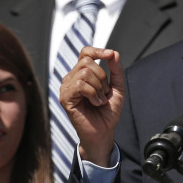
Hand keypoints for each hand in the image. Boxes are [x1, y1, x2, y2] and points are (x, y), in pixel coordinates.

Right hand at [59, 46, 125, 165]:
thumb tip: (114, 53)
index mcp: (82, 74)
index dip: (97, 50)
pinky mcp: (65, 98)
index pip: (85, 53)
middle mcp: (71, 78)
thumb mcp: (118, 87)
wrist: (104, 131)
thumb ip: (116, 70)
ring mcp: (66, 88)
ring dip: (99, 87)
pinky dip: (93, 93)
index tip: (110, 55)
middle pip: (87, 61)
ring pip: (85, 73)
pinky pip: (80, 84)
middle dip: (102, 76)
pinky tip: (96, 103)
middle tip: (105, 92)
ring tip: (100, 100)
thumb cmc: (108, 111)